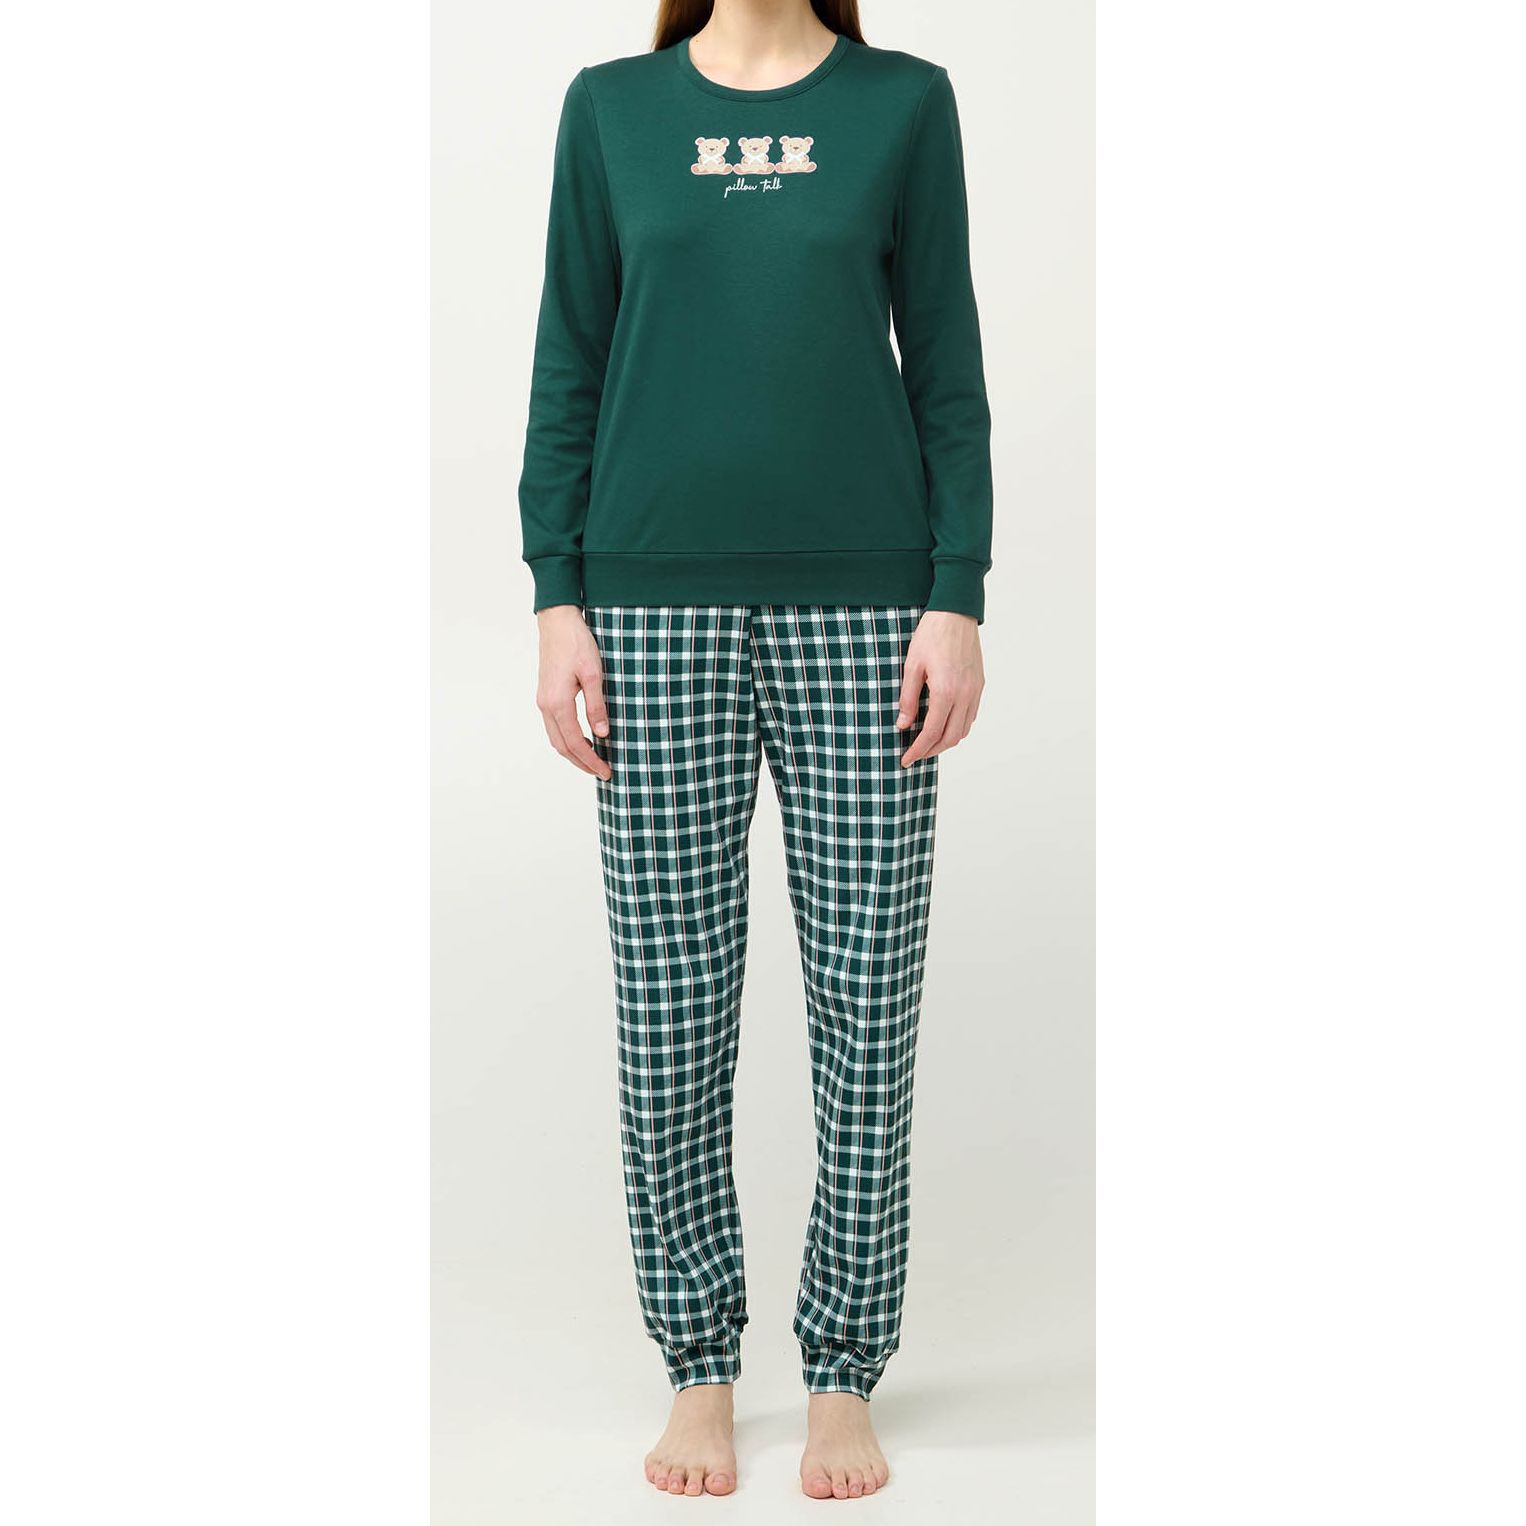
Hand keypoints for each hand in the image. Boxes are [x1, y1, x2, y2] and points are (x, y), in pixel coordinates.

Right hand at [535, 605, 612, 779]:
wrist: (557, 622)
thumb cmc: (576, 643)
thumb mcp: (593, 674)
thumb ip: (596, 706)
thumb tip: (602, 734)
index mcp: (558, 703)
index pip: (575, 742)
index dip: (591, 760)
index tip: (606, 771)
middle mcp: (546, 706)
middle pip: (562, 746)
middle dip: (582, 763)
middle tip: (602, 772)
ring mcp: (543, 701)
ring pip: (556, 738)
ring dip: (574, 752)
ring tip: (594, 760)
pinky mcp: (546, 695)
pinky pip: (555, 726)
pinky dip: (568, 739)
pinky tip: (583, 738)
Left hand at [897, 610, 984, 765]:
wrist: (956, 613)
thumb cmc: (931, 635)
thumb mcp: (911, 666)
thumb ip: (907, 698)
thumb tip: (903, 725)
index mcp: (946, 691)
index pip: (932, 733)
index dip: (917, 750)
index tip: (905, 759)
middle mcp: (965, 695)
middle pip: (950, 738)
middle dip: (931, 751)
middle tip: (914, 755)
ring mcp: (975, 691)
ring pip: (963, 730)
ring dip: (946, 741)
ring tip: (928, 743)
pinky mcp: (979, 685)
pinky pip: (971, 716)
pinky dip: (957, 727)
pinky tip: (943, 724)